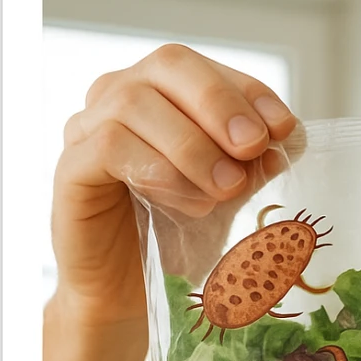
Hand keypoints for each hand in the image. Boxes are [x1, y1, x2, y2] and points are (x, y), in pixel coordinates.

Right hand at [44, 44, 299, 360]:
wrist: (131, 297)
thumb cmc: (176, 239)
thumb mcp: (227, 195)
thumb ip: (251, 163)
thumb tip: (289, 136)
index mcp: (162, 94)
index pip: (205, 68)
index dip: (249, 91)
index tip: (284, 128)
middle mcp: (121, 97)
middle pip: (169, 64)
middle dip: (220, 104)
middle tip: (252, 147)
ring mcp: (88, 128)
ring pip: (136, 102)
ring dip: (191, 145)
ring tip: (225, 189)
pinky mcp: (71, 169)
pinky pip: (108, 145)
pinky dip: (156, 169)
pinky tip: (188, 203)